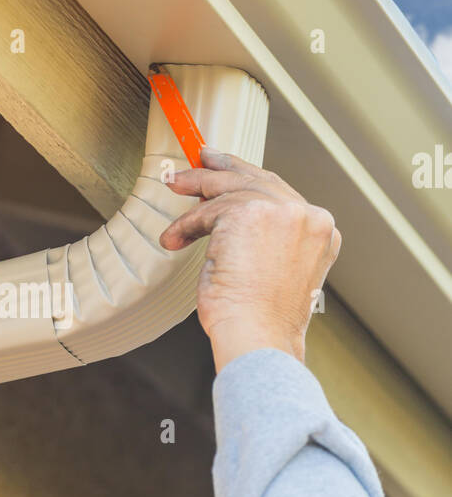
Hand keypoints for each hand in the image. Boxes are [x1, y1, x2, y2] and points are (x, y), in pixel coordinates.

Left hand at [160, 148, 341, 372]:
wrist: (258, 336)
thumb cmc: (262, 319)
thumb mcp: (275, 271)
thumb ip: (267, 239)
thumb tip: (229, 219)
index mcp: (321, 231)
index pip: (282, 194)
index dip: (251, 180)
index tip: (230, 174)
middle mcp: (308, 217)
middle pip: (260, 180)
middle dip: (225, 168)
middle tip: (201, 160)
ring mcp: (282, 212)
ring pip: (232, 187)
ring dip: (198, 185)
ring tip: (176, 185)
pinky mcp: (249, 213)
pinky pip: (210, 208)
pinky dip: (188, 222)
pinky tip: (176, 236)